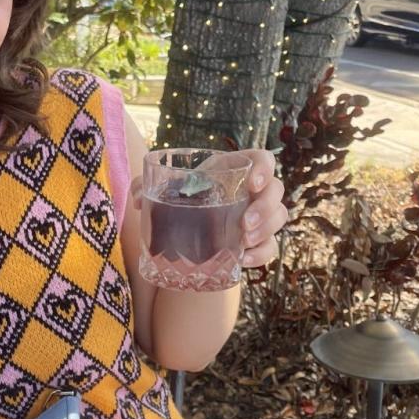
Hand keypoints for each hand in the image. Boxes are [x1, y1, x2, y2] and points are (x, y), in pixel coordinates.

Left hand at [128, 148, 285, 267]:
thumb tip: (139, 199)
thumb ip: (146, 187)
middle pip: (276, 191)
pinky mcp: (258, 240)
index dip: (265, 168)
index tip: (253, 183)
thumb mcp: (162, 190)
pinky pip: (272, 246)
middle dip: (266, 207)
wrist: (185, 232)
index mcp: (234, 168)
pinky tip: (244, 259)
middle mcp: (252, 190)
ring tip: (243, 241)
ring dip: (266, 229)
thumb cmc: (180, 200)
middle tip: (244, 223)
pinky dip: (261, 254)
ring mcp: (259, 215)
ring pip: (279, 217)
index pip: (263, 159)